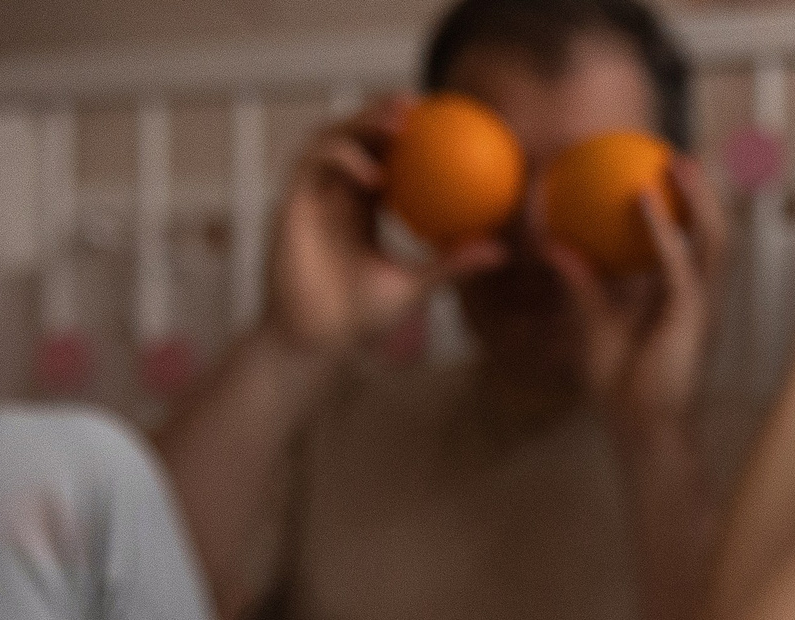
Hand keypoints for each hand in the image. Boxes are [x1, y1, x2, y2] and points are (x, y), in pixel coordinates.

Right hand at [265, 97, 503, 359]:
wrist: (315, 339)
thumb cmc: (359, 318)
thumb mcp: (417, 285)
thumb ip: (453, 264)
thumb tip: (502, 251)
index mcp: (361, 207)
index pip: (382, 156)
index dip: (403, 134)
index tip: (438, 121)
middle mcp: (335, 194)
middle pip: (356, 137)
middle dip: (381, 113)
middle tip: (418, 104)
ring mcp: (312, 195)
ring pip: (333, 138)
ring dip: (362, 123)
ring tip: (398, 122)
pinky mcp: (292, 202)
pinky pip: (316, 162)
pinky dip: (344, 159)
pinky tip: (375, 174)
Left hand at [541, 155, 729, 431]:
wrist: (642, 430)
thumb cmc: (622, 388)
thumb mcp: (591, 324)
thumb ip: (578, 283)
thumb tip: (551, 245)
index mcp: (681, 297)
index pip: (691, 242)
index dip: (686, 207)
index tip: (662, 171)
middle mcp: (698, 295)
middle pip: (713, 231)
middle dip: (704, 191)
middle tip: (676, 154)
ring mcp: (700, 305)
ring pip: (713, 237)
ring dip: (698, 196)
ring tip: (676, 161)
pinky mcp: (691, 316)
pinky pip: (678, 261)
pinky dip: (661, 227)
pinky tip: (643, 198)